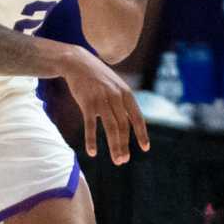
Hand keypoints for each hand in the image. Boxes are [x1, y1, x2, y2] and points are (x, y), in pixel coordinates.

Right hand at [58, 49, 149, 163]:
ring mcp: (101, 99)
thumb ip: (123, 102)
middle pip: (123, 126)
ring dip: (114, 146)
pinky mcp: (87, 102)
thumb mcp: (115, 85)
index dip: (142, 134)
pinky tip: (92, 152)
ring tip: (117, 160)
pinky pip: (90, 125)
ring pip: (111, 128)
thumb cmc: (98, 77)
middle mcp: (116, 97)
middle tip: (123, 161)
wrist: (78, 62)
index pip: (137, 117)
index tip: (145, 148)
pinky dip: (91, 140)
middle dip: (124, 145)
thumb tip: (129, 123)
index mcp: (126, 93)